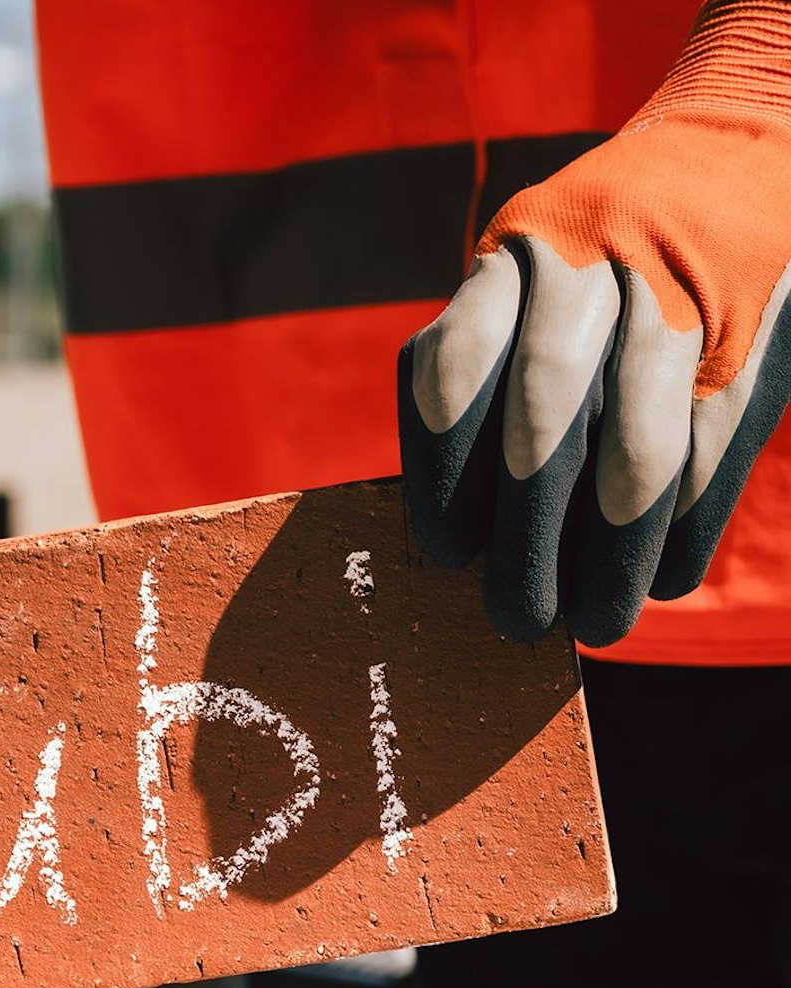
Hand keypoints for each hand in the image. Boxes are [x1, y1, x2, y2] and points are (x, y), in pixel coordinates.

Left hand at [400, 4, 790, 643]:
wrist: (738, 152)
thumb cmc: (593, 263)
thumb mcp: (525, 285)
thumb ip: (487, 375)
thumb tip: (458, 528)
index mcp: (515, 258)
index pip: (458, 362)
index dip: (445, 464)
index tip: (442, 550)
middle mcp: (592, 270)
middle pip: (549, 410)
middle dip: (528, 528)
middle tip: (513, 616)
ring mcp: (683, 301)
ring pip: (643, 442)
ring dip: (614, 548)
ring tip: (594, 623)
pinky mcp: (757, 338)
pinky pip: (715, 447)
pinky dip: (687, 525)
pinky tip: (660, 580)